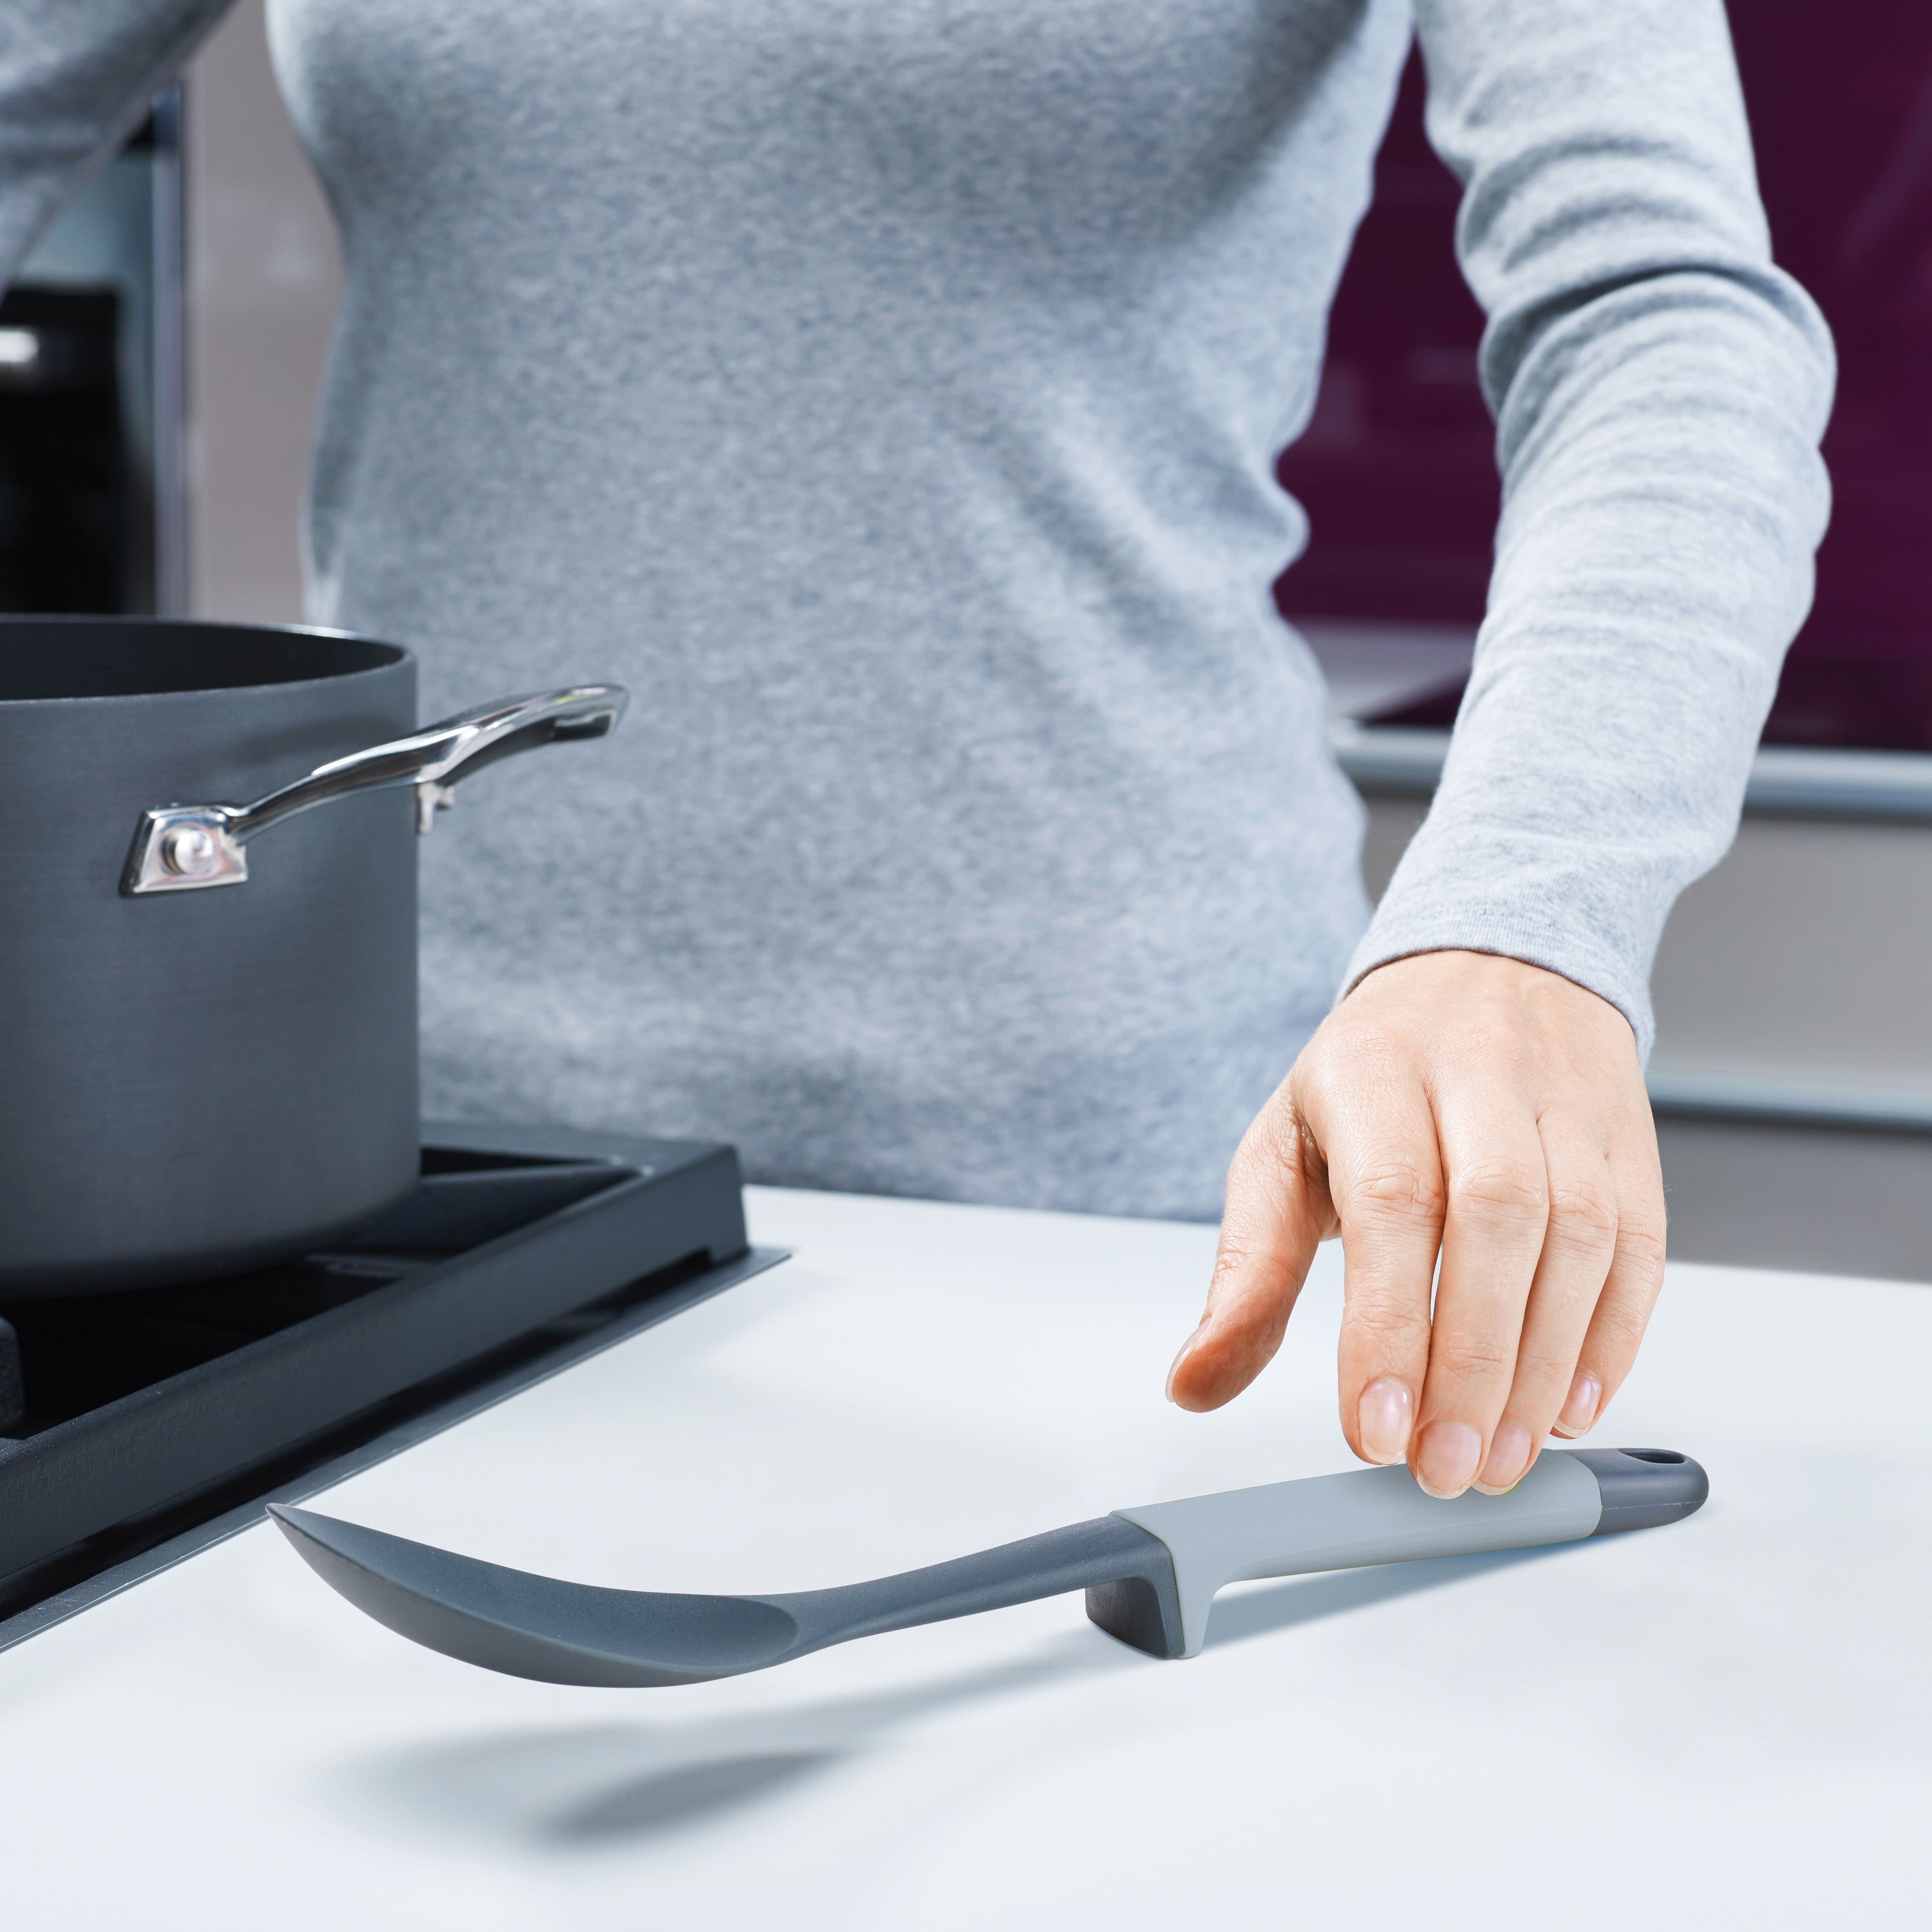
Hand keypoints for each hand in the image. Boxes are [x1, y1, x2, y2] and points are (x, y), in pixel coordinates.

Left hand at [1166, 950, 1666, 1497]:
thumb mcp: (1282, 1148)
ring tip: (1501, 1459)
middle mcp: (1478, 1073)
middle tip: (1443, 1469)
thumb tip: (1193, 1380)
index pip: (1390, 1202)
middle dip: (1472, 1364)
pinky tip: (1572, 1405)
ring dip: (1544, 1368)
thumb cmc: (1372, 1076)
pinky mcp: (1630, 1138)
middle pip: (1495, 1220)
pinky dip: (1614, 1338)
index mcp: (1372, 1070)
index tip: (1374, 1429)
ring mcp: (1565, 1102)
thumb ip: (1245, 1270)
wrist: (1484, 968)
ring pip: (1579, 1236)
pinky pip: (1640, 1243)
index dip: (1388, 1325)